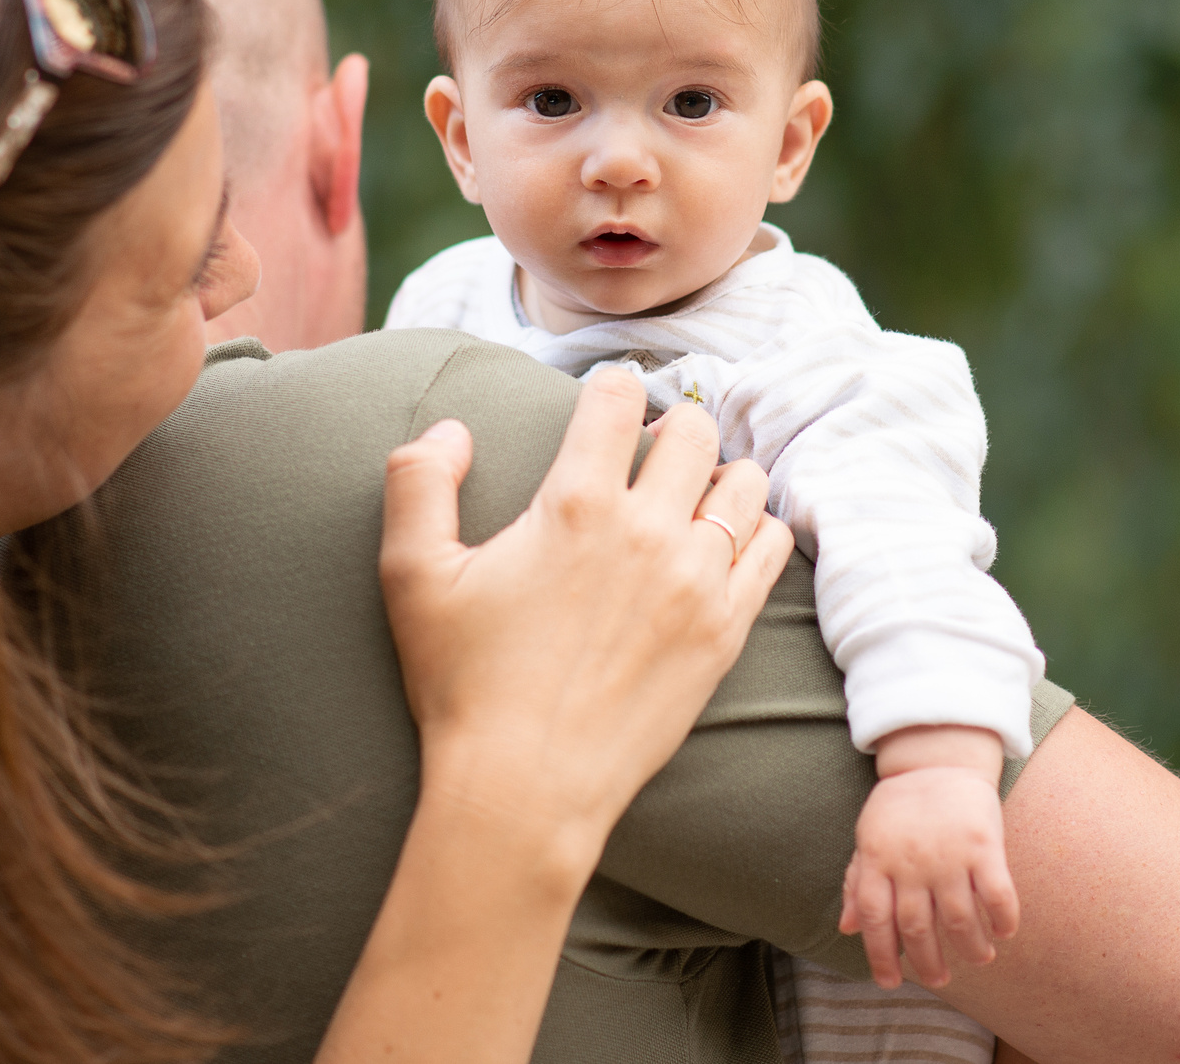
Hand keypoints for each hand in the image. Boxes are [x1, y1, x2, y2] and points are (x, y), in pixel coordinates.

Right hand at [379, 367, 795, 877]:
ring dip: (717, 474)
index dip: (606, 389)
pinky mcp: (725, 631)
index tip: (601, 405)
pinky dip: (752, 530)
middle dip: (667, 425)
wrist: (523, 790)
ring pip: (742, 482)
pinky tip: (721, 543)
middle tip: (645, 452)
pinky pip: (769, 547)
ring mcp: (696, 581)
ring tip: (688, 496)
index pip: (614, 398)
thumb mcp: (410, 576)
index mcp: (573, 504)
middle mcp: (646, 531)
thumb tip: (455, 427)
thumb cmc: (461, 685)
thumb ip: (418, 480)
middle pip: (690, 429)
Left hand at [840, 727, 1018, 988]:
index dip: (880, 955)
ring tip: (978, 958)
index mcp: (878, 860)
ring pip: (959, 919)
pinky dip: (1002, 918)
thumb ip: (857, 882)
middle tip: (939, 979)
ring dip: (970, 947)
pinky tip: (1004, 931)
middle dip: (928, 962)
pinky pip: (996, 893)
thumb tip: (846, 927)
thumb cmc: (901, 805)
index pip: (874, 919)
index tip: (891, 982)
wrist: (938, 758)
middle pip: (916, 927)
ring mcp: (949, 855)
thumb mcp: (869, 838)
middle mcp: (911, 862)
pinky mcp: (983, 845)